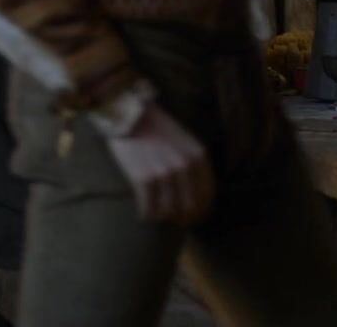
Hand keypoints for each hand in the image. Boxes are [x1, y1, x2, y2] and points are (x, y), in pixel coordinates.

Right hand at [104, 103, 215, 224]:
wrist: (128, 115)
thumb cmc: (155, 127)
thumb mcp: (184, 141)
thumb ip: (193, 163)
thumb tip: (195, 193)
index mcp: (197, 156)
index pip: (208, 194)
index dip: (202, 211)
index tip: (194, 218)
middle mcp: (184, 166)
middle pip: (190, 207)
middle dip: (184, 218)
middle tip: (176, 222)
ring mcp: (164, 173)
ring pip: (170, 211)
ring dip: (164, 218)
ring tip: (157, 216)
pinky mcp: (144, 178)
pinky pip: (150, 208)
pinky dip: (147, 215)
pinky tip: (144, 214)